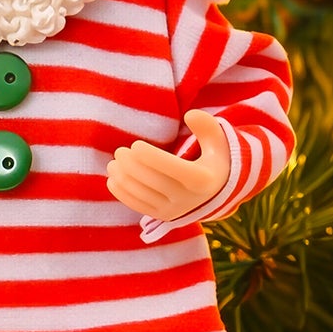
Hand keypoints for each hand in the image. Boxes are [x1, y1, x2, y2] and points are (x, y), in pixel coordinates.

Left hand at [107, 111, 230, 221]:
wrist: (216, 193)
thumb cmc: (213, 160)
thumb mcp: (218, 142)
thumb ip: (207, 125)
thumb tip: (190, 115)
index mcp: (201, 179)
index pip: (171, 167)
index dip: (149, 156)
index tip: (135, 145)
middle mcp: (187, 199)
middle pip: (152, 181)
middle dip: (130, 165)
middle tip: (119, 152)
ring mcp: (174, 210)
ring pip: (141, 194)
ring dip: (122, 178)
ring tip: (114, 163)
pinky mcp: (162, 217)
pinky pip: (137, 206)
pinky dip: (122, 193)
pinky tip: (113, 179)